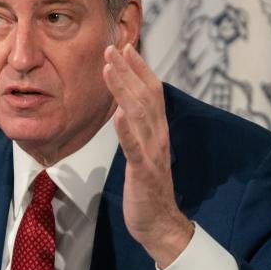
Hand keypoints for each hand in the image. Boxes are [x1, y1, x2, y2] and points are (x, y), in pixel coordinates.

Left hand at [102, 43, 193, 267]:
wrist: (160, 223)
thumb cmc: (148, 187)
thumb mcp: (144, 151)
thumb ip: (139, 128)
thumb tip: (127, 105)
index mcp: (158, 130)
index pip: (153, 92)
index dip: (140, 68)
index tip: (126, 46)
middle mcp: (158, 136)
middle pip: (145, 96)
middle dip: (128, 70)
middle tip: (112, 47)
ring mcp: (152, 153)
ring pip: (139, 114)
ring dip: (124, 89)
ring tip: (110, 68)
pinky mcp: (143, 171)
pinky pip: (134, 147)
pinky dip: (126, 130)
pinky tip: (117, 114)